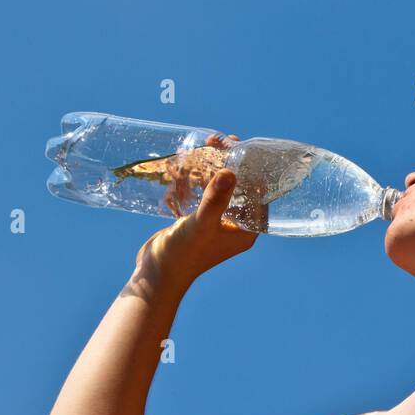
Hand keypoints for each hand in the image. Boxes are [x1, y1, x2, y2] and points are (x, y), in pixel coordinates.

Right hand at [134, 134, 260, 286]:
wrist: (155, 274)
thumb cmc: (183, 254)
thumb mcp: (201, 224)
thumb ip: (216, 199)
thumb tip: (231, 172)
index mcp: (246, 231)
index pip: (259, 194)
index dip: (253, 169)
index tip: (243, 147)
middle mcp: (235, 227)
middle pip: (240, 187)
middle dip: (233, 162)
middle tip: (223, 140)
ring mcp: (216, 223)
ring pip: (221, 188)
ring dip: (216, 166)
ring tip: (208, 143)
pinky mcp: (198, 220)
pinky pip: (205, 193)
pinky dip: (201, 178)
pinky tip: (193, 161)